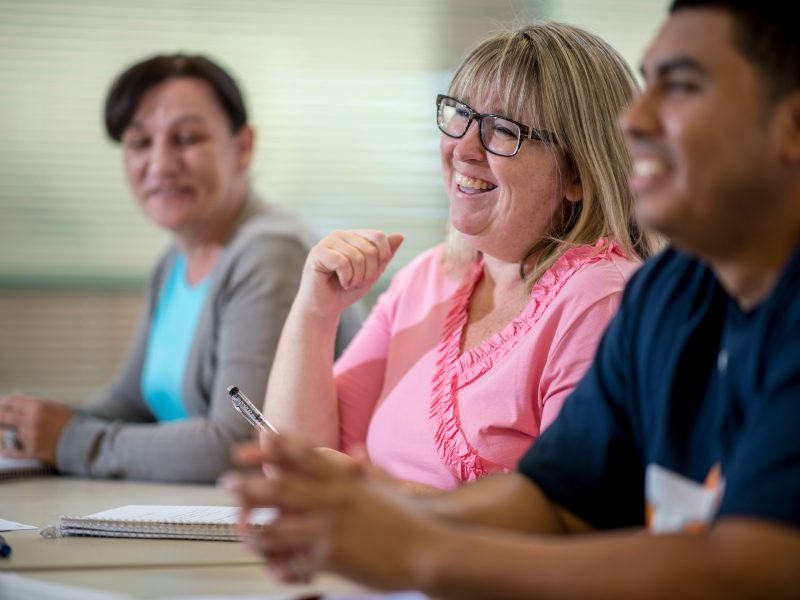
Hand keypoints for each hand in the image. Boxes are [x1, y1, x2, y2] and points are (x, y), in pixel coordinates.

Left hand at [0, 393, 73, 464]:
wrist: (84, 441)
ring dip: (0, 433)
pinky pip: (10, 451)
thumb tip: (17, 400)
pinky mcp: (30, 452)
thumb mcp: (55, 407)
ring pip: (3, 434)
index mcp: (38, 406)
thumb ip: (36, 404)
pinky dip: (4, 449)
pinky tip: (2, 448)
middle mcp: (30, 420)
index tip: (2, 405)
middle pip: (3, 416)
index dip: (4, 402)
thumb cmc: (71, 423)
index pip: (12, 400)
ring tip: (1, 432)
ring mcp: (29, 437)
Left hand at [221, 437, 443, 589]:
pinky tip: (274, 569)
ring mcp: (330, 528)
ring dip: (256, 531)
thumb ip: (365, 471)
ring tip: (242, 533)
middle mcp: (334, 500)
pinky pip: (298, 561)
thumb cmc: (409, 518)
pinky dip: (284, 567)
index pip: (304, 456)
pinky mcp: (332, 556)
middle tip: (228, 482)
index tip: (255, 441)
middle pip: (281, 489)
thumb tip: (357, 452)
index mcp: (344, 480)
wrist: (427, 547)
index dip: (277, 447)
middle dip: (250, 485)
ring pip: (280, 528)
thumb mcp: (385, 488)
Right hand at [296, 229, 403, 318]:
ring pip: (357, 258)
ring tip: (348, 283)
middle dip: (369, 273)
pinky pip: (342, 263)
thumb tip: (400, 235)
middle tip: (357, 282)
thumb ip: (385, 255)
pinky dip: (346, 278)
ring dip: (357, 278)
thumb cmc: (347, 290)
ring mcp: (327, 242)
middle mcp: (340, 234)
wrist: (325, 308)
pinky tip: (340, 283)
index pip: (378, 236)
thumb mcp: (373, 273)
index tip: (373, 274)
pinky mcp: (317, 252)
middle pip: (370, 250)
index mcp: (354, 236)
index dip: (382, 258)